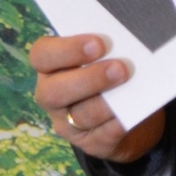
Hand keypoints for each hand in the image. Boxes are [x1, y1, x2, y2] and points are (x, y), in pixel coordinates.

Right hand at [29, 34, 166, 162]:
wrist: (132, 108)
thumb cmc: (113, 67)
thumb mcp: (106, 53)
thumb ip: (109, 43)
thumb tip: (128, 33)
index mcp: (51, 67)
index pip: (42, 55)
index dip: (67, 50)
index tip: (99, 43)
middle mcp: (52, 95)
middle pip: (54, 92)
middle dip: (88, 79)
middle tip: (120, 68)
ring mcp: (68, 123)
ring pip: (80, 116)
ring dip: (106, 102)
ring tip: (131, 87)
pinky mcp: (90, 143)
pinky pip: (103, 135)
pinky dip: (119, 122)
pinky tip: (134, 110)